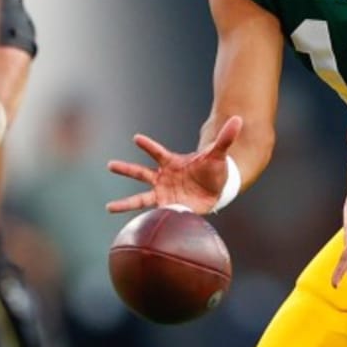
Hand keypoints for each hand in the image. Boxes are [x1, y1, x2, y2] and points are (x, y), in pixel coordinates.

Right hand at [107, 115, 241, 213]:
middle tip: (110, 165)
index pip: (157, 152)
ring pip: (140, 198)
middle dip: (125, 169)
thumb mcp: (219, 154)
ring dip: (125, 203)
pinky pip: (154, 214)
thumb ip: (225, 138)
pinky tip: (133, 228)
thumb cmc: (214, 170)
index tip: (136, 138)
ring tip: (108, 207)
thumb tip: (238, 118)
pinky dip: (147, 220)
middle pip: (140, 172)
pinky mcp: (167, 207)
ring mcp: (163, 193)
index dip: (148, 145)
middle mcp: (163, 177)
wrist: (216, 190)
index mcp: (172, 162)